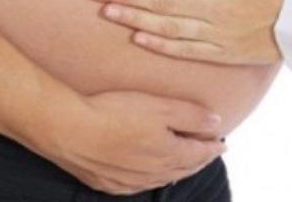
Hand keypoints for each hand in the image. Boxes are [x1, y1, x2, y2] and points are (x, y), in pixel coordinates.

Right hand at [40, 90, 225, 194]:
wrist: (69, 130)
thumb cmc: (115, 113)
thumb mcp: (161, 107)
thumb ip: (192, 116)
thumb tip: (217, 123)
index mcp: (169, 155)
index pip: (200, 154)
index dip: (213, 147)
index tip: (222, 143)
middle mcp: (152, 174)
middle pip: (183, 168)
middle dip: (199, 159)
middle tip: (209, 152)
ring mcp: (129, 181)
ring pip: (162, 178)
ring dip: (177, 169)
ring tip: (184, 161)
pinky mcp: (108, 182)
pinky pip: (139, 183)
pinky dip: (153, 176)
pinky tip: (149, 171)